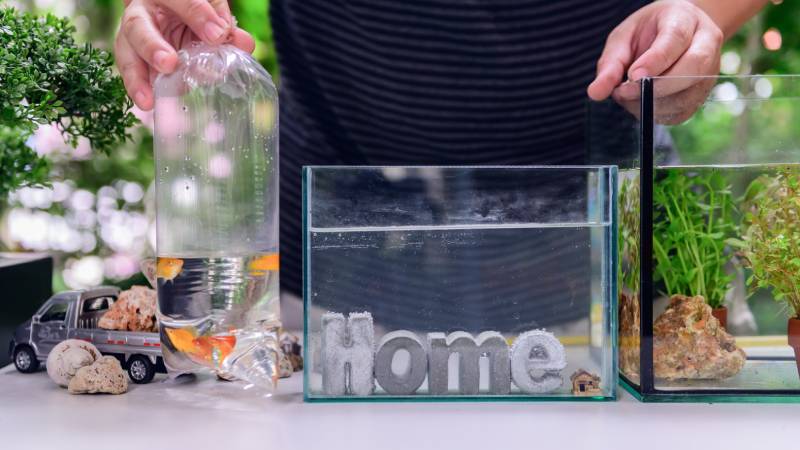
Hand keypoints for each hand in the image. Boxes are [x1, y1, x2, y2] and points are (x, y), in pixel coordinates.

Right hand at [115, 0, 255, 110]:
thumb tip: (243, 43)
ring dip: (137, 78)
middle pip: (137, 28)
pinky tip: (151, 104)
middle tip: (169, 64)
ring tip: (147, 101)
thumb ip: (223, 20)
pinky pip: (135, 74)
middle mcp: (141, 14)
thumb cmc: (192, 8)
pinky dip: (142, 89)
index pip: (178, 0)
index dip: (197, 16)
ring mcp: (132, 38)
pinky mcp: (134, 60)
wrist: (173, 13)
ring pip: (127, 54)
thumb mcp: (208, 6)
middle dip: (152, 47)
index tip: (218, 35)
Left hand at [587, 0, 722, 123]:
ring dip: (652, 104)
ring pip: (688, 95)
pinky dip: (657, 114)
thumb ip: (610, 64)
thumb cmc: (646, 33)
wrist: (673, 32)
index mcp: (685, 18)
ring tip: (627, 95)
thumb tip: (595, 93)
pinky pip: (682, 112)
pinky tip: (640, 104)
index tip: (633, 76)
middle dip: (656, 86)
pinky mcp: (703, 94)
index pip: (676, 39)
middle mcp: (706, 42)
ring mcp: (710, 70)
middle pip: (692, 68)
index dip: (656, 61)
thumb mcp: (623, 38)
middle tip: (623, 92)